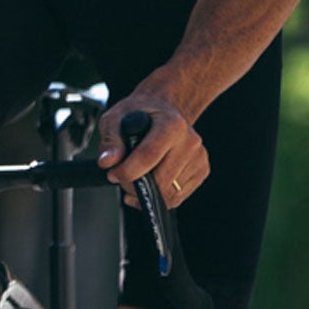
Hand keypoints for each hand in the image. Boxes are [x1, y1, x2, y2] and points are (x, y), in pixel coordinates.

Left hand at [96, 83, 207, 208]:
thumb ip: (110, 140)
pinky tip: (148, 184)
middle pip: (161, 180)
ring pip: (169, 193)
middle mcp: (190, 141)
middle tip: (121, 178)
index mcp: (172, 124)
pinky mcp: (201, 171)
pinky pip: (177, 197)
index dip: (127, 171)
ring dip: (147, 193)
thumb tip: (107, 162)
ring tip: (135, 178)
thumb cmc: (139, 114)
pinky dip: (159, 197)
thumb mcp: (116, 118)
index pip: (148, 156)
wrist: (162, 111)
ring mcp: (199, 157)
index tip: (112, 174)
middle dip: (135, 185)